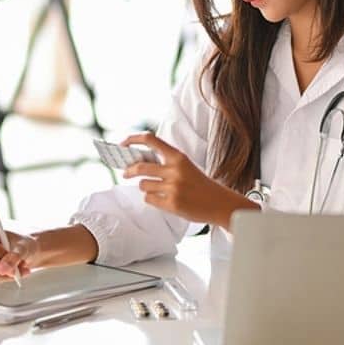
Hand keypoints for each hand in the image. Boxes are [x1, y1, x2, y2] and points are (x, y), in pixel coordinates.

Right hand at [0, 227, 39, 282]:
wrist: (25, 252)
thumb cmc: (22, 245)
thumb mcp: (23, 247)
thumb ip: (14, 256)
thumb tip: (3, 270)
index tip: (11, 255)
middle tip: (15, 267)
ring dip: (5, 273)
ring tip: (20, 269)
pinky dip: (5, 277)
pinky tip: (15, 272)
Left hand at [121, 132, 253, 227]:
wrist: (220, 204)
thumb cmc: (200, 184)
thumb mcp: (185, 166)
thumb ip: (166, 163)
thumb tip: (138, 162)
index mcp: (178, 157)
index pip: (151, 140)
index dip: (133, 140)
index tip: (123, 144)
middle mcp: (175, 170)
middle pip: (140, 167)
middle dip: (128, 171)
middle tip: (125, 173)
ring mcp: (173, 187)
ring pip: (143, 185)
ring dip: (145, 187)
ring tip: (156, 189)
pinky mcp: (172, 204)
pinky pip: (149, 199)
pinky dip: (151, 199)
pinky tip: (163, 199)